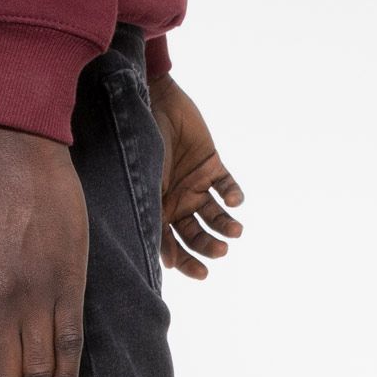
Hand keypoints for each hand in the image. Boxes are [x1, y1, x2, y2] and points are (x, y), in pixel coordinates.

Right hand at [148, 73, 243, 279]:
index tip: (202, 273)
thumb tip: (166, 261)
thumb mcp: (145, 187)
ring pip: (215, 215)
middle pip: (196, 234)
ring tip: (235, 231)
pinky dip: (233, 195)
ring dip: (226, 225)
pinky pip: (227, 186)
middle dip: (209, 246)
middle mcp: (177, 202)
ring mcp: (195, 184)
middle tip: (221, 251)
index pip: (172, 246)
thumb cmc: (142, 144)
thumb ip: (155, 220)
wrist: (154, 103)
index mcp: (157, 211)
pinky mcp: (212, 165)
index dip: (187, 262)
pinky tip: (234, 200)